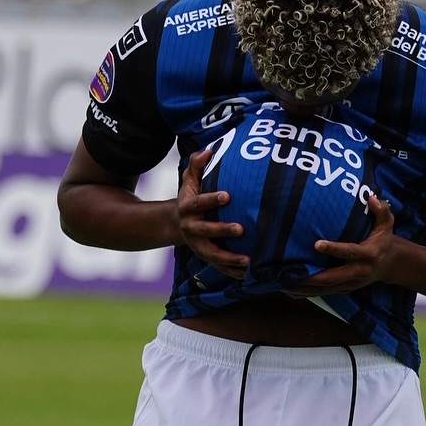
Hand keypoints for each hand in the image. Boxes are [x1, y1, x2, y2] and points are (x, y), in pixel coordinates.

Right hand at [174, 147, 247, 277]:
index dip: (211, 200)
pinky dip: (231, 271)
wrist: (178, 223)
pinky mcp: (205, 257)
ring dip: (229, 258)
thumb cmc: (191, 196)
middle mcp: (190, 228)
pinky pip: (218, 267)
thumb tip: (208, 151)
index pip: (198, 203)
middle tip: (241, 229)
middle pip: (205, 230)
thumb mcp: (189, 180)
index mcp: (187, 208)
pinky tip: (247, 274)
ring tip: (248, 261)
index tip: (227, 195)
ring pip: (212, 254)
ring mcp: (197, 245)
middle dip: (222, 230)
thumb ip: (196, 165)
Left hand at [291, 193, 398, 295]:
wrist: (390, 264)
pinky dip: (307, 293)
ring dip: (305, 288)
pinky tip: (290, 291)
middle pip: (333, 277)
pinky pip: (324, 293)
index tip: (316, 244)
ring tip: (284, 284)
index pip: (350, 252)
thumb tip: (371, 198)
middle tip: (292, 273)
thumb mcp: (387, 224)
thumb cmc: (383, 240)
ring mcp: (351, 283)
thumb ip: (382, 210)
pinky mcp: (345, 289)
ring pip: (326, 289)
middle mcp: (359, 271)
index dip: (334, 249)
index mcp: (368, 254)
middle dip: (313, 277)